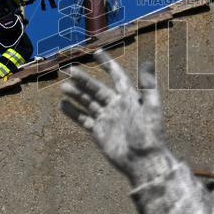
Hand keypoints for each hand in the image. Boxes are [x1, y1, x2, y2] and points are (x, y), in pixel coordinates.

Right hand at [61, 51, 166, 177]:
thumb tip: (148, 63)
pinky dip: (73, 112)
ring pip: (88, 102)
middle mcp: (116, 106)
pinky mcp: (99, 132)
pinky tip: (63, 105)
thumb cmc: (149, 134)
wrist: (142, 160)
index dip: (107, 64)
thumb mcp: (150, 108)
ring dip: (76, 94)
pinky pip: (83, 119)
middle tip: (70, 71)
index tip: (97, 53)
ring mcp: (107, 119)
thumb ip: (148, 86)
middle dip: (84, 80)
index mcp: (129, 98)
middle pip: (97, 89)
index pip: (117, 76)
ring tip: (64, 87)